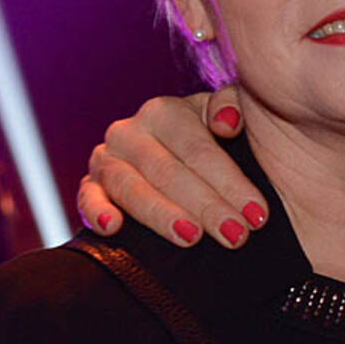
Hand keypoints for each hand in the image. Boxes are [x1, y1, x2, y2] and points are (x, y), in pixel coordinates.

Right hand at [76, 88, 263, 247]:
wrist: (187, 168)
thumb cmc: (217, 144)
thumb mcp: (231, 118)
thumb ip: (234, 106)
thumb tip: (226, 123)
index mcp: (165, 112)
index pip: (198, 149)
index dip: (230, 182)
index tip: (257, 215)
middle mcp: (130, 132)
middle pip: (168, 171)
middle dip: (206, 205)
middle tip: (236, 235)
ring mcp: (106, 159)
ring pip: (130, 187)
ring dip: (161, 214)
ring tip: (192, 237)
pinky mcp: (91, 187)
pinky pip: (87, 198)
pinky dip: (97, 212)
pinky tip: (114, 227)